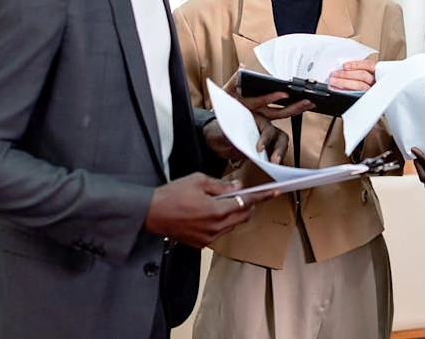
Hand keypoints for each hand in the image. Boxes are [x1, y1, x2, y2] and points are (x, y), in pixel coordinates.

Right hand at [144, 173, 277, 247]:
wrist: (150, 213)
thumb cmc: (172, 194)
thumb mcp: (198, 181)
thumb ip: (221, 186)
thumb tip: (238, 187)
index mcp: (216, 211)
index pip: (246, 203)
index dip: (262, 197)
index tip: (274, 192)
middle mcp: (215, 227)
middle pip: (243, 216)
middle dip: (249, 205)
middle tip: (248, 194)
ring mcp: (208, 238)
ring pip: (232, 225)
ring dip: (235, 214)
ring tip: (226, 202)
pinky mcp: (201, 244)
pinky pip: (220, 232)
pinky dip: (222, 222)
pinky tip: (213, 213)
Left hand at [203, 113, 288, 163]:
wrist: (218, 140)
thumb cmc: (220, 132)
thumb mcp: (221, 132)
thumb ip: (227, 134)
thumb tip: (231, 137)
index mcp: (256, 119)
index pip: (266, 128)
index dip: (265, 139)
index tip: (259, 149)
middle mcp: (265, 128)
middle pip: (280, 136)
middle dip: (279, 149)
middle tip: (275, 162)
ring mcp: (267, 139)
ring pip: (281, 145)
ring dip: (280, 155)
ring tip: (276, 167)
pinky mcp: (266, 149)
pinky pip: (275, 154)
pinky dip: (276, 161)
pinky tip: (273, 170)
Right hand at [222, 69, 313, 119]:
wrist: (224, 120)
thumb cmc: (226, 103)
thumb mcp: (226, 91)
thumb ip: (235, 79)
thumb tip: (242, 66)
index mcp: (248, 105)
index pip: (261, 102)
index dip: (273, 98)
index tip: (285, 93)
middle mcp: (258, 114)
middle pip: (278, 112)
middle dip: (294, 107)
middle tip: (307, 100)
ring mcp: (265, 117)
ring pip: (283, 115)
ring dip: (298, 109)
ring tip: (311, 102)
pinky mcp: (269, 118)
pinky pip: (284, 114)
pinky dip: (295, 110)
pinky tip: (305, 105)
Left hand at [328, 58, 375, 91]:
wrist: (367, 95)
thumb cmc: (361, 78)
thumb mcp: (361, 71)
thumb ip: (355, 67)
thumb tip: (341, 66)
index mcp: (375, 71)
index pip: (369, 65)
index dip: (357, 64)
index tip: (345, 65)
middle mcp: (375, 80)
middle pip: (363, 75)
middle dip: (347, 74)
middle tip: (335, 74)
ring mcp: (370, 89)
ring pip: (360, 85)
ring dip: (344, 82)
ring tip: (333, 81)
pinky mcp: (364, 96)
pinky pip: (355, 94)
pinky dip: (344, 91)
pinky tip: (336, 88)